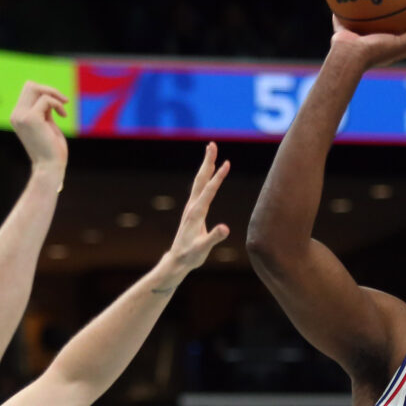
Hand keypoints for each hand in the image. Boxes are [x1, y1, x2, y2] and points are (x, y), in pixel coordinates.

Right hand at [9, 81, 68, 170]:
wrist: (50, 167)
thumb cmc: (52, 150)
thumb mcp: (47, 125)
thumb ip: (44, 110)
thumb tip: (48, 94)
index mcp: (18, 116)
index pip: (28, 91)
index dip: (44, 92)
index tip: (58, 105)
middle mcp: (16, 115)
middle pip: (29, 86)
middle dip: (49, 90)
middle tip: (63, 102)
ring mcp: (21, 116)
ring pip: (35, 88)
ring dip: (54, 95)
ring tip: (63, 109)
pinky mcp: (30, 118)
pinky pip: (46, 99)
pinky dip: (58, 104)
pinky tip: (63, 116)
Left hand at [164, 142, 230, 272]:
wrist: (177, 261)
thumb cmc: (190, 256)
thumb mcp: (202, 249)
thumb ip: (213, 238)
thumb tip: (225, 228)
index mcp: (196, 213)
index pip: (209, 191)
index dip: (218, 177)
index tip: (227, 163)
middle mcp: (192, 207)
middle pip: (200, 179)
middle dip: (207, 161)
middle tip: (212, 144)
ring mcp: (192, 207)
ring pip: (199, 182)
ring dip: (206, 166)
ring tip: (211, 151)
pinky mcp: (193, 210)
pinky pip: (200, 189)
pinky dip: (206, 177)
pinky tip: (209, 173)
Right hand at [329, 15, 405, 69]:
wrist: (348, 55)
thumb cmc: (375, 51)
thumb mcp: (400, 43)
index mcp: (392, 49)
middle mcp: (377, 44)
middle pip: (391, 28)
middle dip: (398, 16)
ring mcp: (361, 38)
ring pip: (368, 20)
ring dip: (372, 9)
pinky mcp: (347, 32)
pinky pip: (348, 16)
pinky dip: (349, 6)